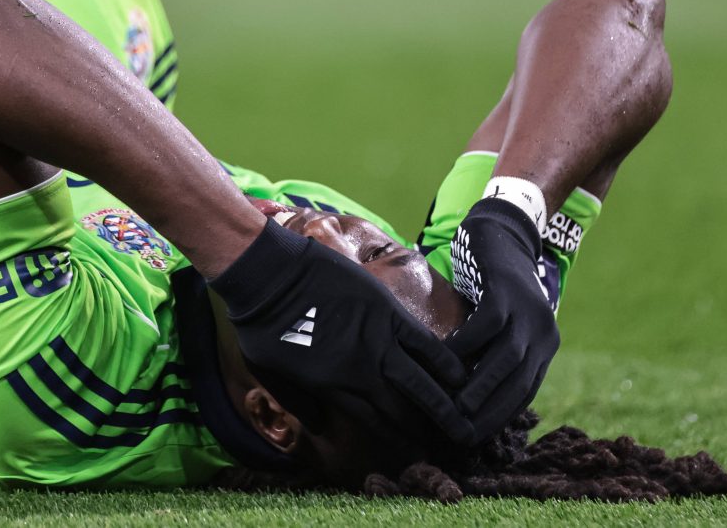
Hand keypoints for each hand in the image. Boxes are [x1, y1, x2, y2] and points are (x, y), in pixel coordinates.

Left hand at [209, 218, 474, 444]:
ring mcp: (377, 339)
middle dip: (428, 430)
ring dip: (445, 402)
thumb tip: (319, 427)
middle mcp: (361, 370)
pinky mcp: (386, 310)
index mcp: (333, 388)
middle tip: (452, 443)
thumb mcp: (269, 372)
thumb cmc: (261, 323)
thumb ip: (298, 402)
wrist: (268, 274)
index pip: (375, 422)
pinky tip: (460, 375)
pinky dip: (444, 360)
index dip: (399, 440)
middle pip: (403, 408)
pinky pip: (423, 341)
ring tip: (465, 420)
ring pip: (420, 379)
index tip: (417, 452)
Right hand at [447, 197, 559, 443]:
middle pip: (518, 382)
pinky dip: (465, 346)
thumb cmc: (492, 283)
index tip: (473, 437)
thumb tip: (468, 392)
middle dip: (490, 412)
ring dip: (478, 386)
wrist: (502, 230)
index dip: (499, 418)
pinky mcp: (507, 290)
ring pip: (505, 360)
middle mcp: (543, 331)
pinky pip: (486, 327)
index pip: (524, 393)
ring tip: (452, 405)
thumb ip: (493, 352)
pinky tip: (442, 358)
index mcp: (544, 345)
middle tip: (460, 431)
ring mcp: (528, 310)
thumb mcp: (500, 322)